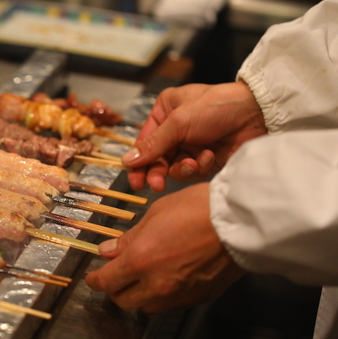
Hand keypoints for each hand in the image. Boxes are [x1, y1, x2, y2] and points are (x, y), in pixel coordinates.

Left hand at [85, 183, 244, 314]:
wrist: (240, 220)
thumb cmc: (197, 208)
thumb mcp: (155, 214)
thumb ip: (129, 238)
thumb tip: (108, 251)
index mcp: (140, 261)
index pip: (106, 282)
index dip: (95, 280)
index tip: (93, 277)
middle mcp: (157, 284)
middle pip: (124, 302)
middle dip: (116, 290)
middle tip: (116, 276)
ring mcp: (179, 294)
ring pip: (148, 308)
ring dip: (140, 297)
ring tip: (143, 279)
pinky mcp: (200, 297)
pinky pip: (173, 304)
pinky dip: (164, 296)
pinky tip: (169, 278)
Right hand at [125, 81, 266, 191]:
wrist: (257, 114)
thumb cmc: (216, 107)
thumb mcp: (179, 122)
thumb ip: (153, 145)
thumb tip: (126, 161)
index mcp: (165, 112)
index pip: (145, 142)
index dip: (138, 162)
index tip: (135, 181)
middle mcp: (175, 129)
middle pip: (157, 158)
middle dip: (158, 171)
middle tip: (156, 185)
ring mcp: (191, 144)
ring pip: (174, 167)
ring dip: (183, 168)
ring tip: (195, 163)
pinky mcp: (206, 158)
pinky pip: (193, 170)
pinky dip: (199, 166)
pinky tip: (209, 157)